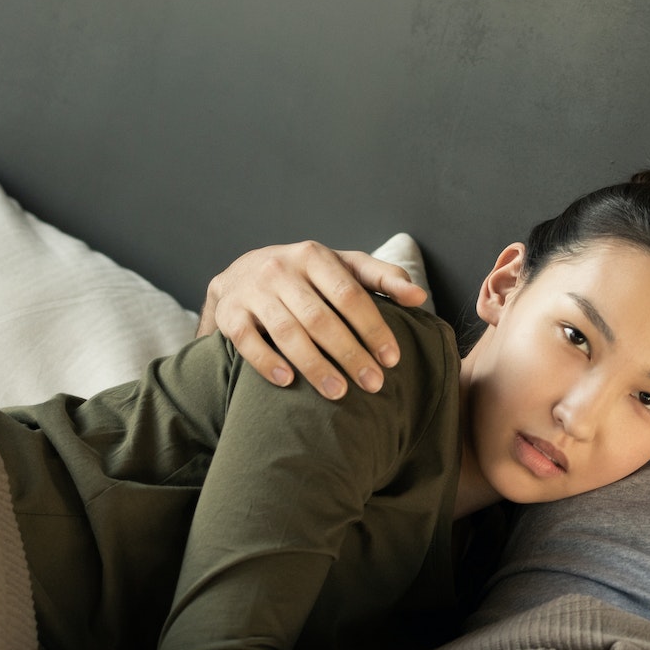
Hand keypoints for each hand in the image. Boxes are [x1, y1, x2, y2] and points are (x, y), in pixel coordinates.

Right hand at [198, 240, 429, 395]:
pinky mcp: (231, 313)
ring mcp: (253, 290)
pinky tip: (287, 381)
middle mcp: (281, 268)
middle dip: (350, 354)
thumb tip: (419, 297)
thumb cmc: (305, 276)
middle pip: (321, 318)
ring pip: (287, 332)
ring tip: (338, 393)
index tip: (391, 359)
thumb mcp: (342, 267)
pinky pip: (248, 340)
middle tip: (373, 385)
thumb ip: (382, 278)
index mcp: (314, 256)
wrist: (239, 273)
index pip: (349, 294)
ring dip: (315, 366)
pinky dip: (267, 362)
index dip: (372, 328)